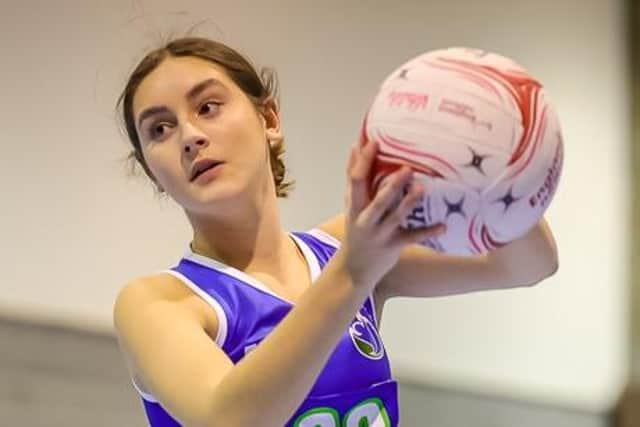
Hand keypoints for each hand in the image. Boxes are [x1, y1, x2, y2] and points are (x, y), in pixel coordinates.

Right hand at [339, 140, 444, 287]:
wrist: (354, 268)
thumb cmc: (356, 229)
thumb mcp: (351, 204)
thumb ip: (354, 179)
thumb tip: (355, 147)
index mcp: (354, 205)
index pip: (355, 180)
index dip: (363, 161)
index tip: (373, 142)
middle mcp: (365, 219)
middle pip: (378, 200)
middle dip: (391, 185)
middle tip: (406, 168)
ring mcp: (380, 234)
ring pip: (395, 217)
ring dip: (409, 203)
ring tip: (421, 189)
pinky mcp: (393, 246)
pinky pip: (412, 237)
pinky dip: (428, 231)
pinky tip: (444, 225)